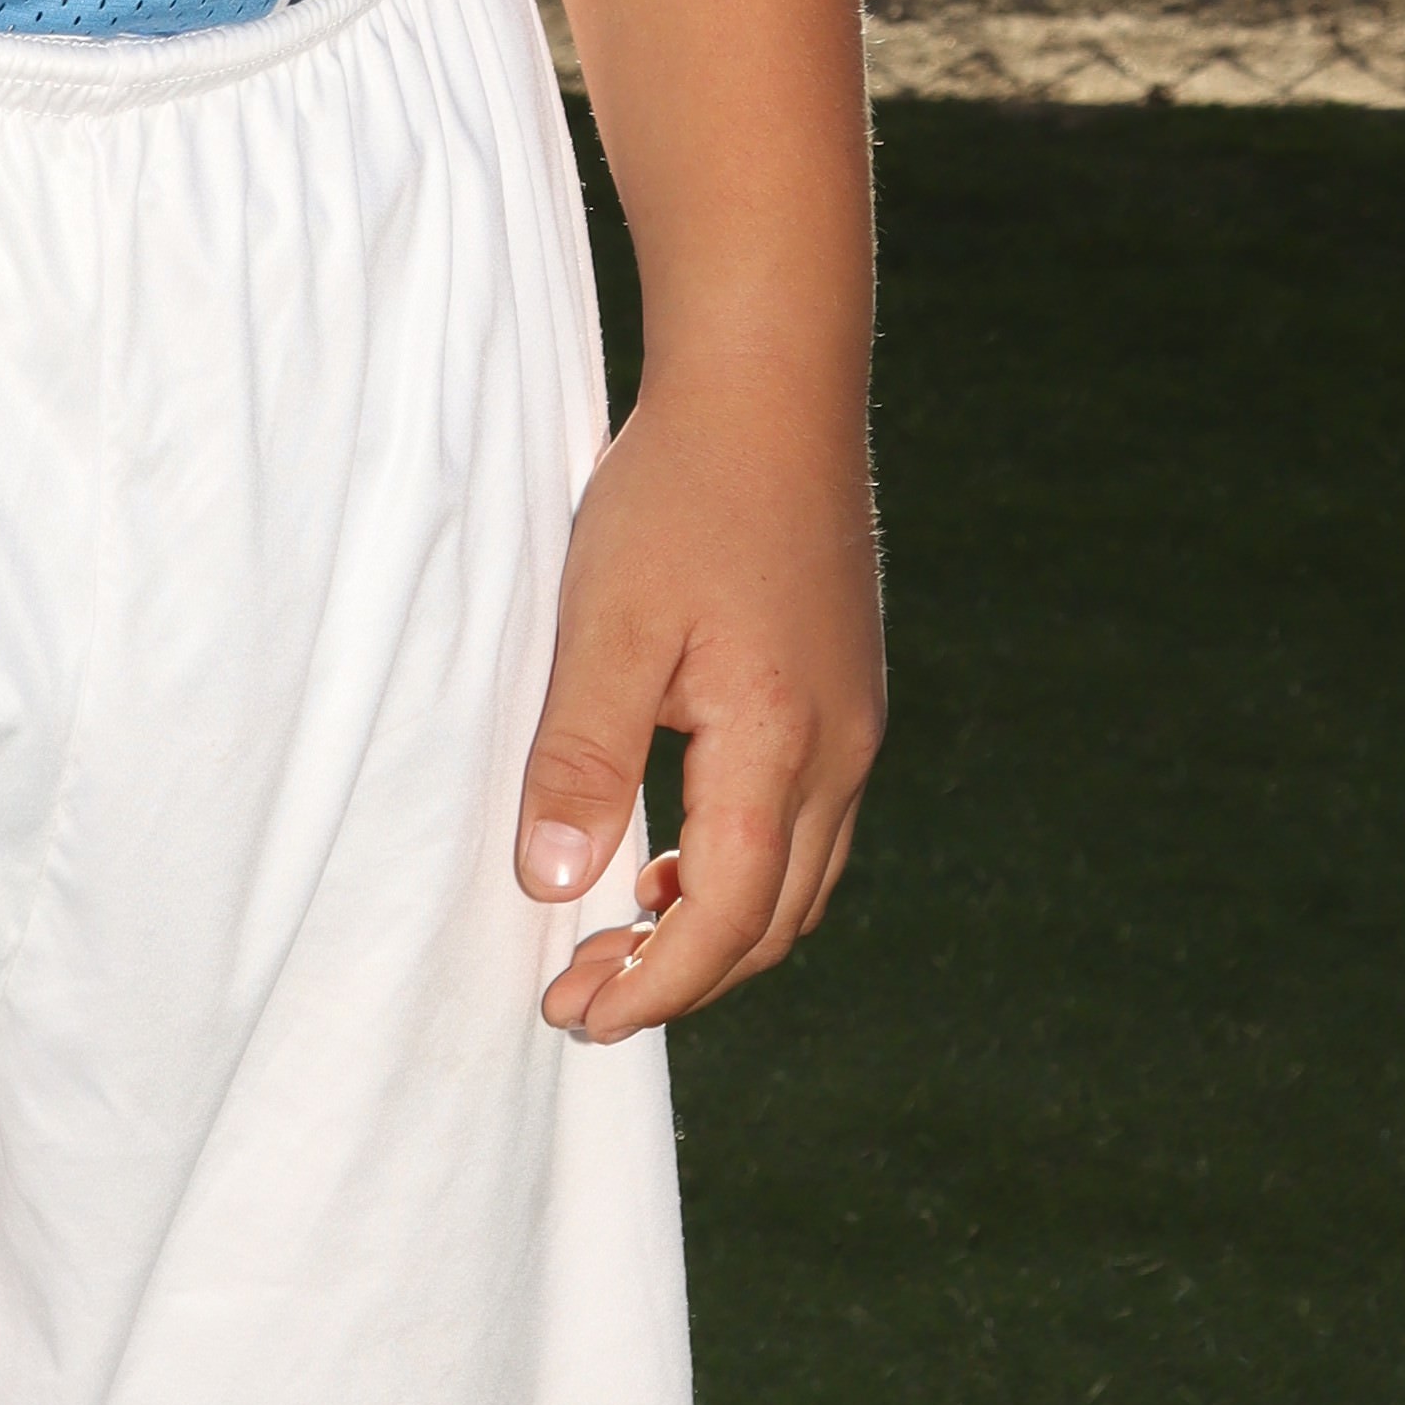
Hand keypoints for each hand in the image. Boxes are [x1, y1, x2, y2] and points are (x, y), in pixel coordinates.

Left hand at [510, 369, 882, 1041]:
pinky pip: (804, 824)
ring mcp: (853, 724)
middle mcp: (838, 752)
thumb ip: (582, 757)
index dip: (651, 986)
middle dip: (679, 978)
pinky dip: (740, 870)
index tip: (574, 1017)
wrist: (772, 388)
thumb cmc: (680, 495)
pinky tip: (670, 853)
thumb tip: (552, 886)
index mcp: (780, 744)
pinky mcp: (846, 694)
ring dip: (713, 930)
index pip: (725, 920)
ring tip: (616, 940)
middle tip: (578, 997)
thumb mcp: (607, 623)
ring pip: (797, 881)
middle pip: (772, 923)